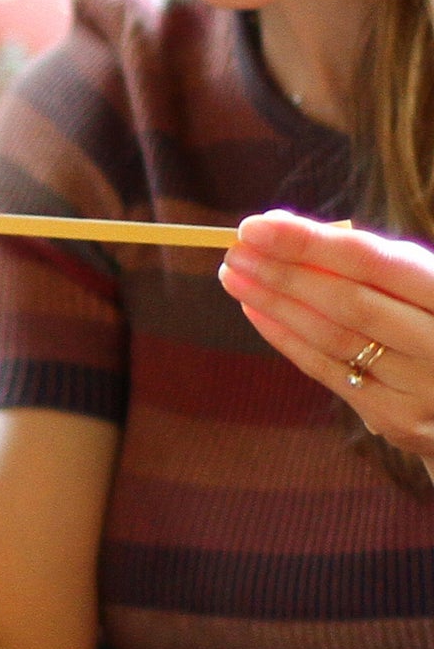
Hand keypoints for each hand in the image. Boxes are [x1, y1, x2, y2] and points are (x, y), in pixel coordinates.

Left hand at [219, 211, 433, 468]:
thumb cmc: (432, 316)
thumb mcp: (417, 278)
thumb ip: (359, 255)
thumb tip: (276, 228)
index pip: (372, 261)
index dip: (309, 243)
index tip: (255, 227)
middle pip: (348, 304)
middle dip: (283, 275)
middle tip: (235, 252)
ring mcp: (423, 388)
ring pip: (334, 340)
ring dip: (275, 305)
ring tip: (235, 277)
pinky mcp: (398, 420)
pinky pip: (329, 373)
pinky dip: (287, 340)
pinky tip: (257, 313)